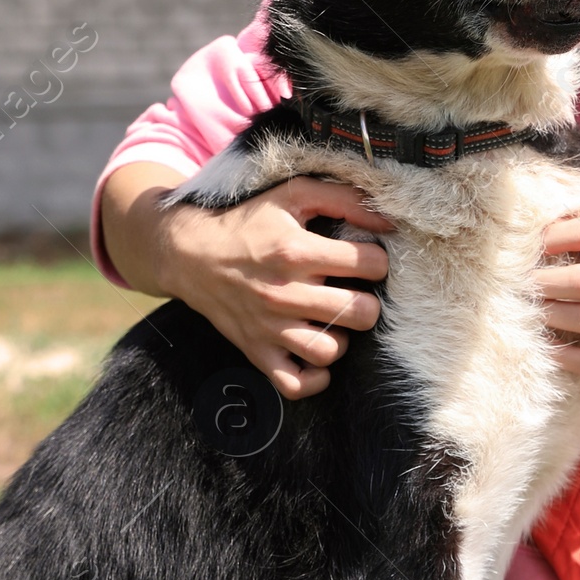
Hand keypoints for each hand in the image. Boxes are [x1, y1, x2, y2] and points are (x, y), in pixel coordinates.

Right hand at [140, 173, 393, 400]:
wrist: (191, 253)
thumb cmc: (248, 222)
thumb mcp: (292, 194)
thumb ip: (343, 198)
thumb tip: (388, 221)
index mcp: (297, 252)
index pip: (370, 265)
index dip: (376, 260)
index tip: (365, 259)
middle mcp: (285, 293)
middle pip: (361, 313)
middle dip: (368, 301)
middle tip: (354, 292)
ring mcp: (269, 328)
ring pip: (330, 351)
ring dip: (341, 336)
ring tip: (332, 318)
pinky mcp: (257, 351)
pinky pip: (295, 384)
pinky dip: (314, 378)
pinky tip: (317, 352)